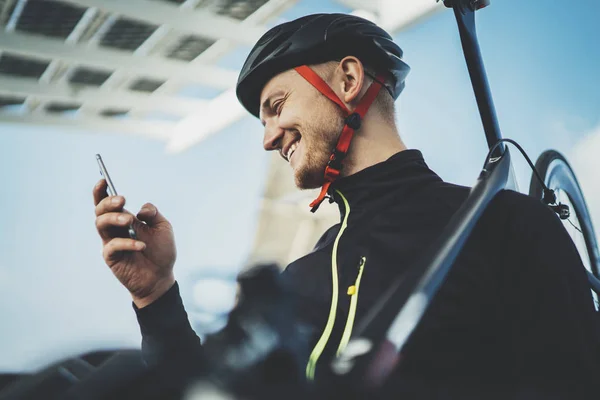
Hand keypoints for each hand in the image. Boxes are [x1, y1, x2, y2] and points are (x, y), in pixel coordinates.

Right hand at [93, 179, 176, 307]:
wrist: (161, 277)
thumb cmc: (161, 252)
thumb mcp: (163, 228)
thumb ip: (153, 214)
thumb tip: (141, 209)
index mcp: (125, 219)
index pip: (107, 203)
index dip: (101, 191)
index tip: (103, 180)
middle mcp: (115, 229)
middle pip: (100, 210)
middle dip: (108, 202)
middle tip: (122, 200)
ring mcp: (111, 242)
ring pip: (100, 224)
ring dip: (114, 218)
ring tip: (129, 220)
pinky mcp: (111, 257)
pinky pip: (113, 246)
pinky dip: (127, 242)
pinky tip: (141, 245)